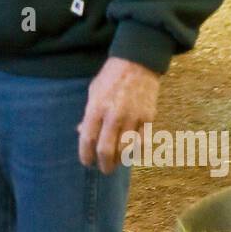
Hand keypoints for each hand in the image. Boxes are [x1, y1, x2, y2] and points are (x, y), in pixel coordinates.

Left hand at [77, 56, 161, 174]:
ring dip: (120, 161)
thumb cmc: (111, 76)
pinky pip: (143, 143)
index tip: (87, 162)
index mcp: (97, 108)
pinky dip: (137, 152)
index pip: (88, 139)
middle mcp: (114, 115)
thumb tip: (81, 133)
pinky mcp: (149, 118)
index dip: (86, 155)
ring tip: (117, 163)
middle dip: (104, 164)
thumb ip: (88, 114)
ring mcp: (133, 117)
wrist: (137, 62)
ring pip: (126, 150)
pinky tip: (133, 154)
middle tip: (103, 169)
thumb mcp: (93, 91)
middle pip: (107, 150)